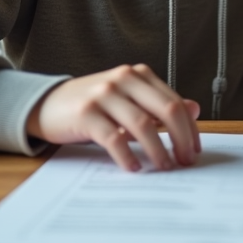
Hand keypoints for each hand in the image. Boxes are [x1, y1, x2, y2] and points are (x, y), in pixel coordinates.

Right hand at [26, 63, 200, 171]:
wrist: (47, 103)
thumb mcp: (129, 99)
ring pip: (143, 125)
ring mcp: (104, 94)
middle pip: (166, 110)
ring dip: (157, 151)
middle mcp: (124, 79)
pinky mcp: (85, 113)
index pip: (175, 102)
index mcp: (139, 74)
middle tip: (184, 162)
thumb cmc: (94, 104)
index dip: (190, 128)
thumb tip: (195, 109)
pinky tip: (134, 168)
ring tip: (163, 167)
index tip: (194, 150)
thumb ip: (160, 103)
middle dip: (180, 139)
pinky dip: (127, 156)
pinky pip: (114, 138)